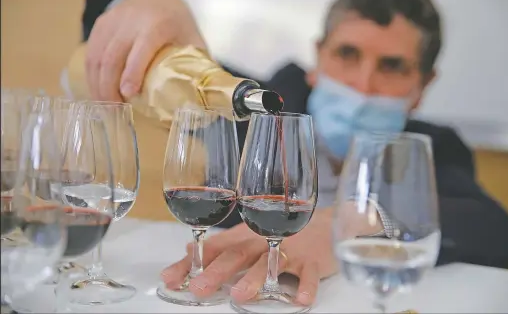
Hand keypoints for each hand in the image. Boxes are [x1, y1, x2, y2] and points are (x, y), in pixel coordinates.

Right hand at [85, 0, 205, 100]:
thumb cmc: (178, 26)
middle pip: (113, 56)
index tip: (129, 94)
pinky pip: (90, 53)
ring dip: (97, 85)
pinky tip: (97, 92)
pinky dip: (91, 75)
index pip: (142, 48)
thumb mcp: (193, 41)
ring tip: (105, 107)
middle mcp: (131, 20)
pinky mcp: (101, 25)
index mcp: (158, 24)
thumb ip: (197, 66)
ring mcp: (113, 21)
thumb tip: (200, 100)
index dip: (133, 72)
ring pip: (97, 56)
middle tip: (115, 111)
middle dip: (109, 86)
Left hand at [161, 208, 337, 305]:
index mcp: (244, 237)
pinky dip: (306, 285)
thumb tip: (188, 249)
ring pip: (269, 262)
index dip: (190, 263)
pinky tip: (300, 299)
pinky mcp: (311, 258)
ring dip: (255, 278)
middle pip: (237, 254)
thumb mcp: (248, 236)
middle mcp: (262, 241)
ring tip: (240, 295)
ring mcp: (288, 248)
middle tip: (199, 287)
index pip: (213, 249)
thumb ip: (220, 244)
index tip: (169, 278)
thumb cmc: (281, 233)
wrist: (324, 223)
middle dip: (217, 271)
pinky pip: (309, 273)